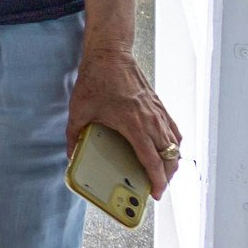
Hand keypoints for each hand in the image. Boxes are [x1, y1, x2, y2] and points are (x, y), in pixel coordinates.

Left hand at [68, 44, 181, 198]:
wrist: (110, 54)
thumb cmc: (96, 79)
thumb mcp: (79, 110)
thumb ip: (74, 135)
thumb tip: (71, 154)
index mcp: (134, 125)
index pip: (153, 160)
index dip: (157, 180)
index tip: (156, 193)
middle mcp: (151, 121)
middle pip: (170, 157)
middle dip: (167, 176)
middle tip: (157, 186)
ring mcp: (158, 113)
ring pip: (175, 145)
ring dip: (172, 161)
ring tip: (162, 172)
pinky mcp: (159, 106)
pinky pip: (174, 131)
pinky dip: (174, 145)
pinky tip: (166, 149)